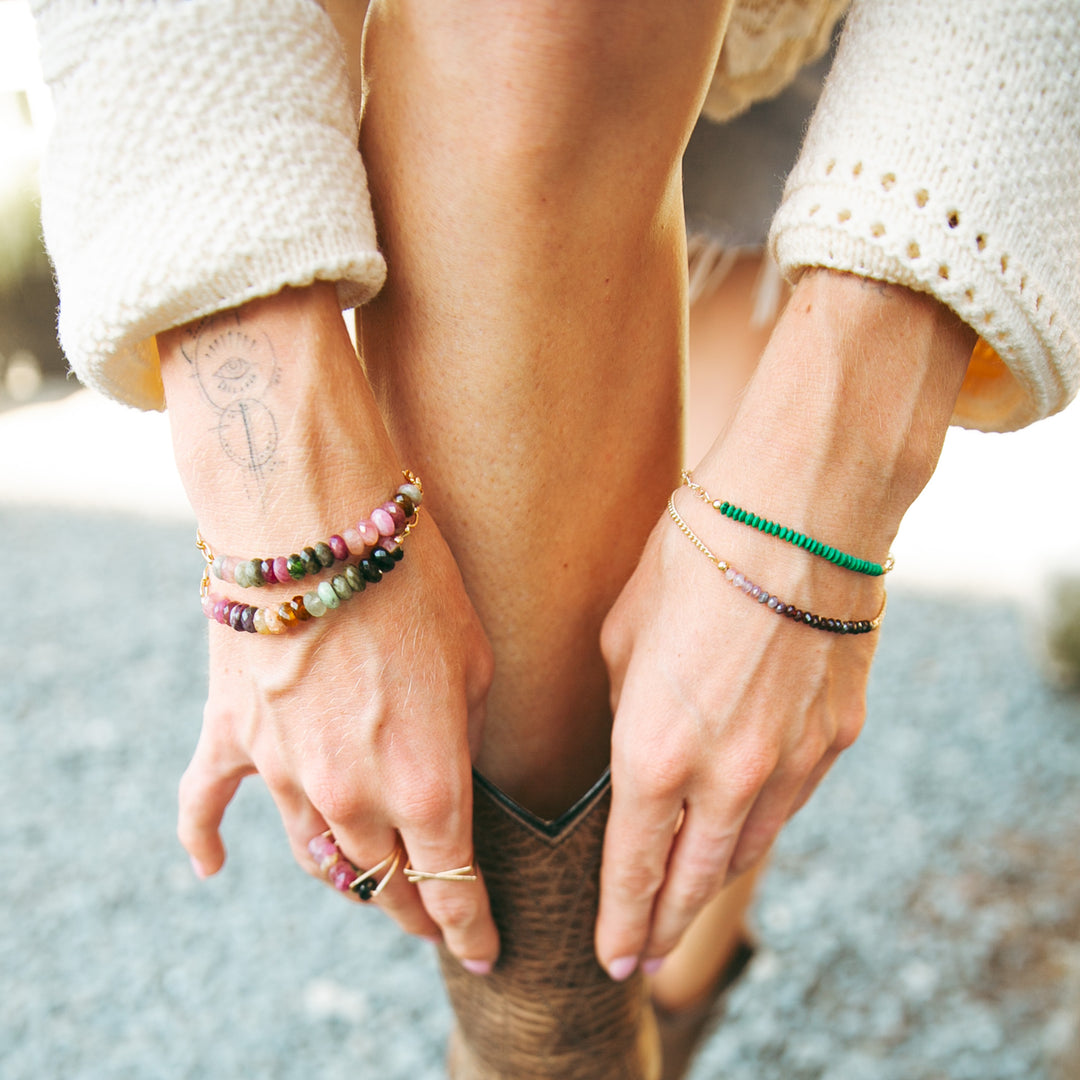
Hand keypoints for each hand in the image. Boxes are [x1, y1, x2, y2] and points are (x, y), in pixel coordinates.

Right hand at [160, 285, 499, 971]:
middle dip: (416, 907)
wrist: (316, 519)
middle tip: (435, 917)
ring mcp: (285, 774)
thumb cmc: (414, 582)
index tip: (483, 952)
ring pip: (318, 856)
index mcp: (429, 785)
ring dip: (349, 877)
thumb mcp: (475, 662)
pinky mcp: (236, 735)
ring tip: (372, 885)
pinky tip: (213, 869)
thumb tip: (449, 772)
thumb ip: (462, 737)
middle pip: (385, 881)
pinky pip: (207, 806)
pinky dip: (207, 842)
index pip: (452, 888)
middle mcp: (354, 796)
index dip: (470, 929)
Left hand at [594, 270, 974, 977]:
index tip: (613, 955)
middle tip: (643, 955)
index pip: (634, 867)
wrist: (798, 513)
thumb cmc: (690, 559)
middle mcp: (728, 777)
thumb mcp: (623, 635)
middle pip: (695, 881)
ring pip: (749, 852)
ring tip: (687, 906)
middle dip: (664, 926)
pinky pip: (791, 805)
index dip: (622, 919)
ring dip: (712, 885)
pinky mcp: (838, 739)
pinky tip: (742, 832)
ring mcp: (793, 764)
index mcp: (656, 753)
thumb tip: (636, 741)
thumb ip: (626, 708)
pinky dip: (760, 829)